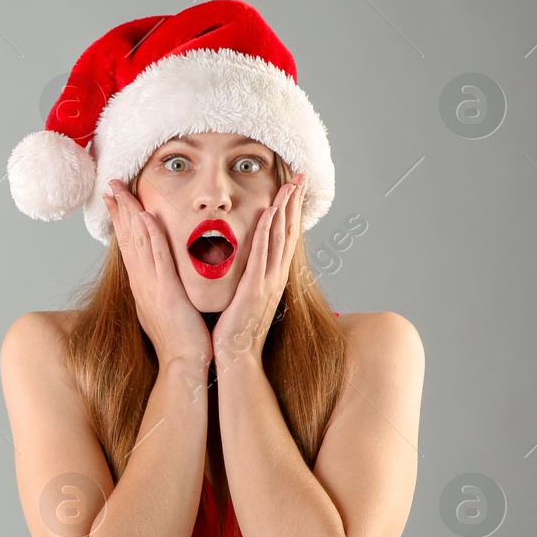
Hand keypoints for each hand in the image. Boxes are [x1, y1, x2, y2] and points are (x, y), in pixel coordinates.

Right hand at [102, 178, 211, 369]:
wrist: (184, 363)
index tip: (115, 200)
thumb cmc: (181, 338)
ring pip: (137, 242)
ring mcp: (151, 285)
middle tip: (109, 185)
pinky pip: (156, 257)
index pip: (129, 245)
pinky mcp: (165, 291)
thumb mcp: (168, 307)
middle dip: (118, 210)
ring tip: (120, 191)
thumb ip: (164, 287)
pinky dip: (149, 236)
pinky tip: (145, 217)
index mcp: (143, 285)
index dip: (121, 221)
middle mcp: (142, 282)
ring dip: (128, 214)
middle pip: (127, 238)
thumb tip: (164, 275)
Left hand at [214, 174, 305, 369]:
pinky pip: (261, 255)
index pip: (285, 238)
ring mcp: (267, 283)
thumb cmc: (236, 332)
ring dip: (285, 209)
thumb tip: (245, 264)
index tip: (295, 189)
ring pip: (279, 238)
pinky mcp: (254, 290)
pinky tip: (269, 213)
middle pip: (288, 232)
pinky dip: (266, 232)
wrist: (236, 359)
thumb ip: (248, 279)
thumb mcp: (245, 298)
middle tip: (301, 177)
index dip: (291, 212)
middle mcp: (275, 277)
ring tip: (290, 185)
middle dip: (294, 203)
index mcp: (272, 278)